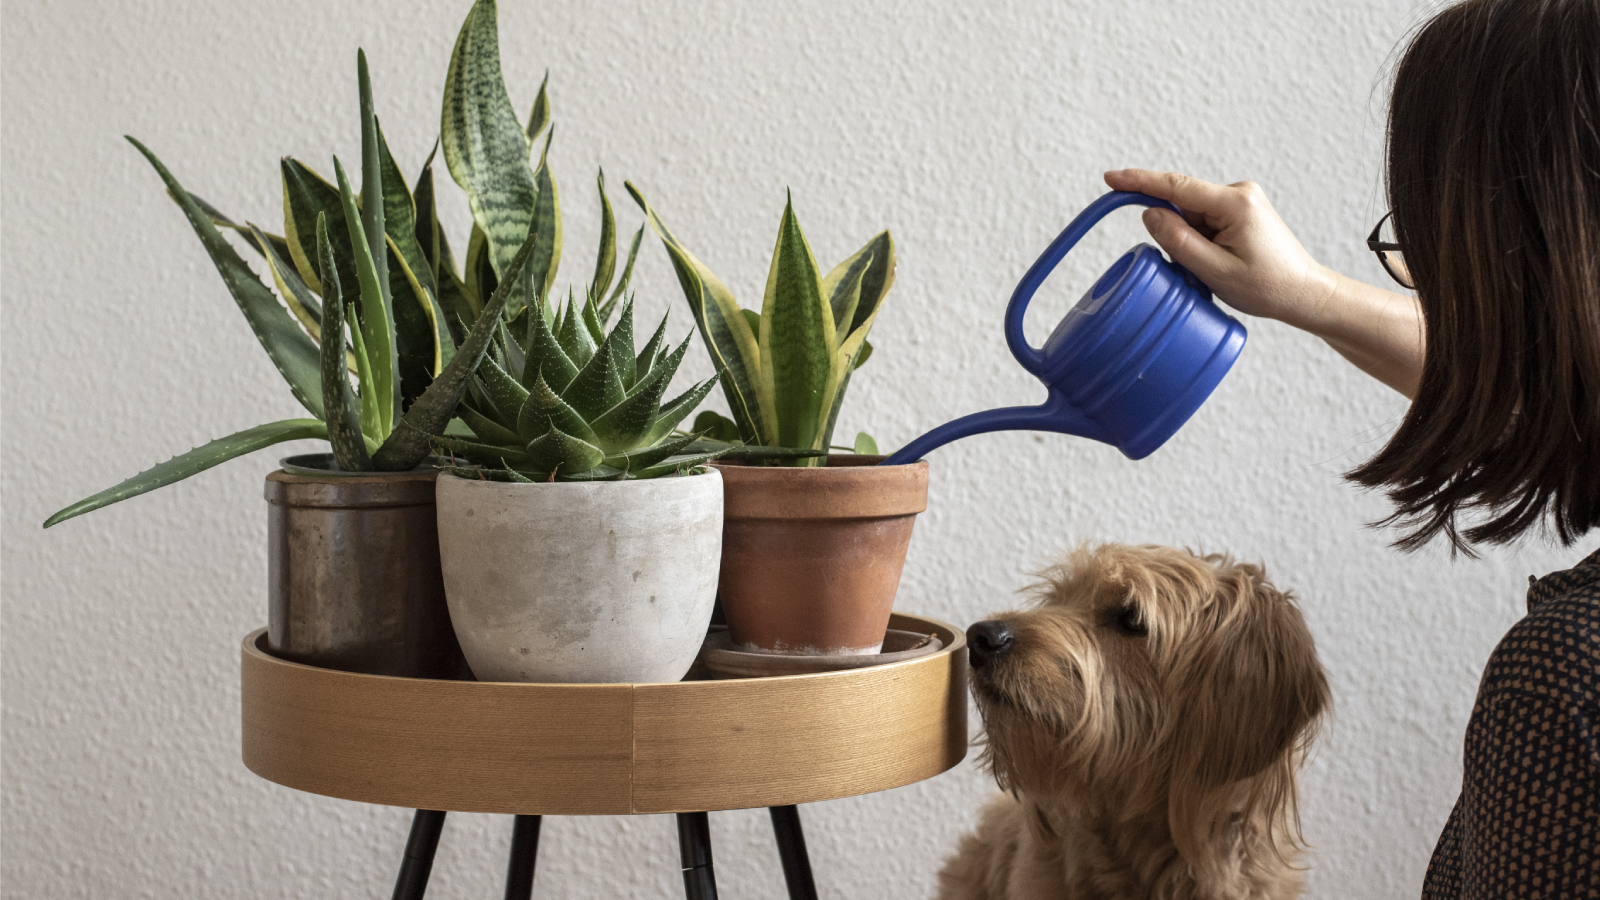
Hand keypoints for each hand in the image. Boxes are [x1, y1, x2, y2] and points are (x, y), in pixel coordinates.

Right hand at [1103, 168, 1424, 397]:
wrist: (1304, 293)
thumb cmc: (1267, 287)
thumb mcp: (1214, 270)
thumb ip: (1178, 241)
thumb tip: (1150, 213)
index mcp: (1234, 203)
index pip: (1175, 187)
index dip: (1139, 182)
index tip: (1110, 179)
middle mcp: (1239, 192)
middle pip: (1182, 206)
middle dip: (1178, 236)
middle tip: (1199, 268)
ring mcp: (1241, 200)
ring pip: (1192, 217)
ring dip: (1191, 243)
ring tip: (1218, 268)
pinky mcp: (1240, 211)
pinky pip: (1204, 222)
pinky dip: (1201, 243)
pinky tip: (1220, 262)